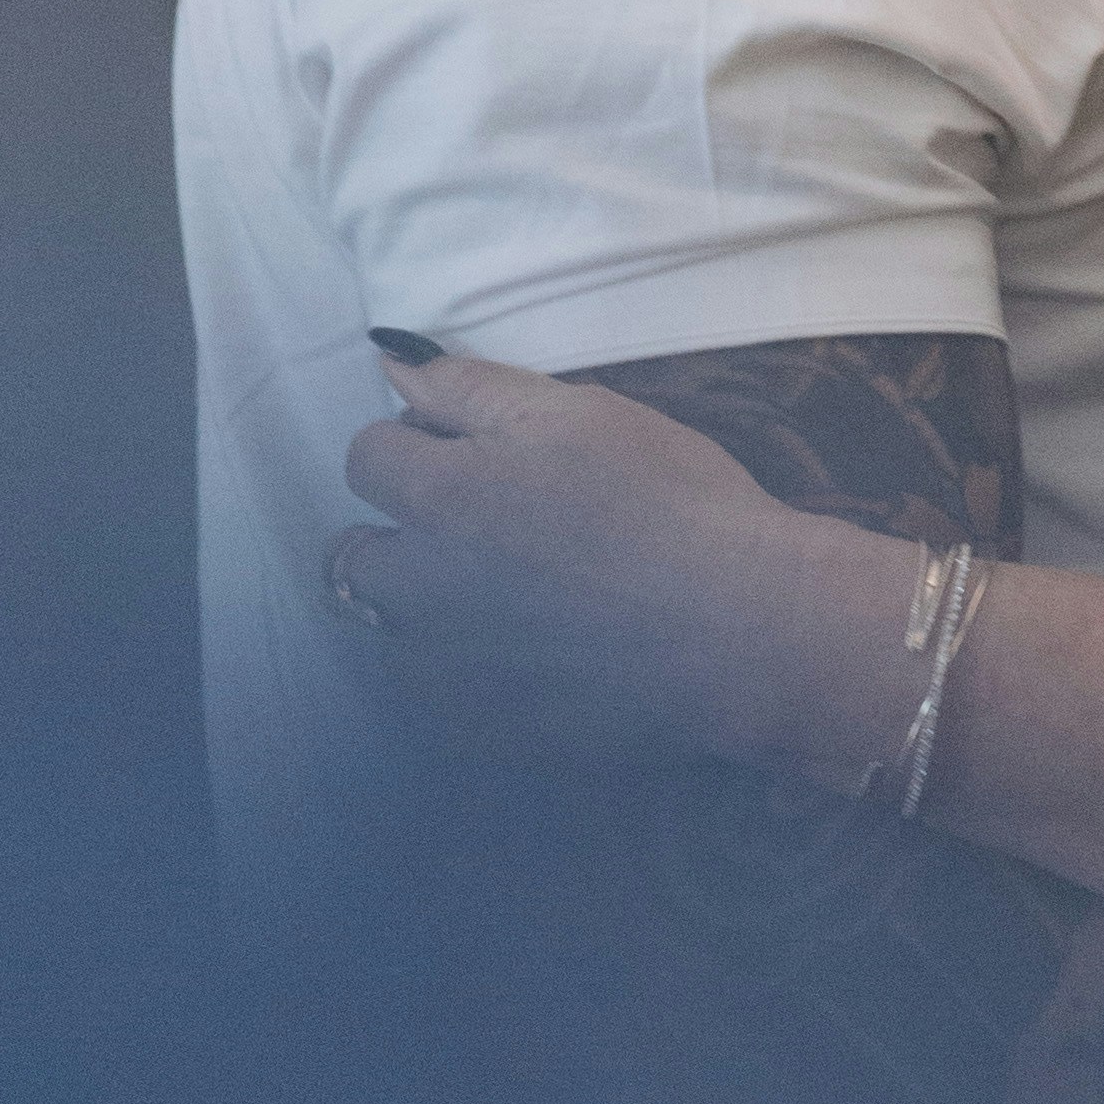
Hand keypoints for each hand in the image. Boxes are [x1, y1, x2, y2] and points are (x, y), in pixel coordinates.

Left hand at [335, 350, 852, 773]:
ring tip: (522, 603)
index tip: (479, 455)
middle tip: (497, 533)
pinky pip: (441, 698)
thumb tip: (395, 368)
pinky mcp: (482, 735)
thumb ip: (474, 389)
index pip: (367, 457)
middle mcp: (419, 591)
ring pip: (394, 634)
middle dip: (408, 535)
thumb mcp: (583, 414)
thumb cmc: (673, 506)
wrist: (743, 636)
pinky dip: (472, 674)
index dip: (420, 444)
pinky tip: (540, 657)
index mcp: (440, 498)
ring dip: (431, 612)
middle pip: (360, 556)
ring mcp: (445, 673)